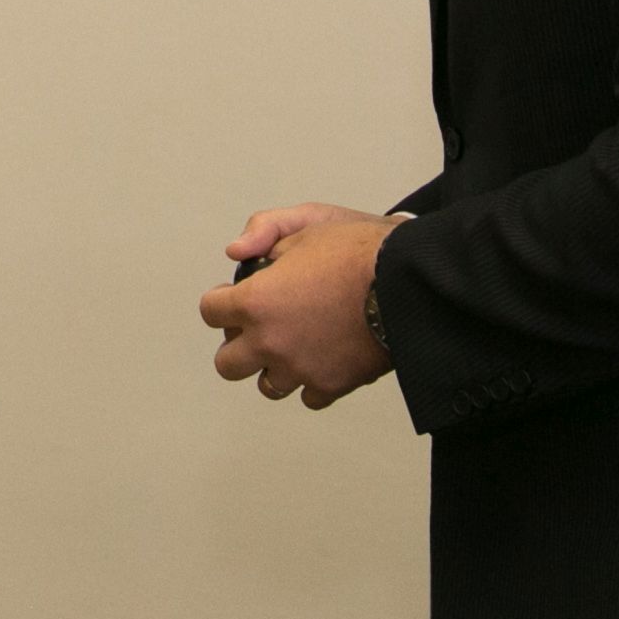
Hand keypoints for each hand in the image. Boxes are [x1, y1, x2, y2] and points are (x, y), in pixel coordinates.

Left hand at [202, 204, 397, 407]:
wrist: (408, 284)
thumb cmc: (359, 251)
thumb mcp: (307, 221)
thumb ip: (262, 230)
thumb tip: (236, 252)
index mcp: (256, 301)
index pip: (210, 312)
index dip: (220, 301)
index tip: (232, 299)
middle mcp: (270, 341)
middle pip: (227, 364)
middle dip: (237, 345)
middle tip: (255, 330)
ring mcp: (299, 368)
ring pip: (267, 386)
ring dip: (273, 368)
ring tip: (292, 346)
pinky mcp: (331, 385)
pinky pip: (308, 397)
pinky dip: (311, 382)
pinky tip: (322, 359)